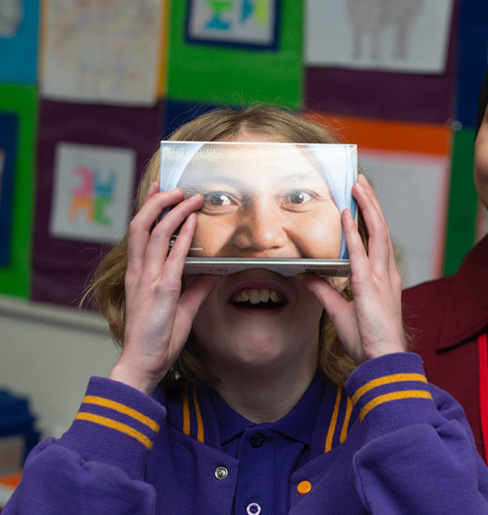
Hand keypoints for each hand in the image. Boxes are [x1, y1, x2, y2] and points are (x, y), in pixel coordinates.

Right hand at [109, 182, 218, 393]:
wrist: (144, 363)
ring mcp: (148, 281)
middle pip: (141, 225)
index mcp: (139, 275)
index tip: (159, 190)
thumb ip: (196, 288)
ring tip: (189, 197)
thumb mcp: (182, 308)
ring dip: (173, 212)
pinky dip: (182, 237)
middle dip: (157, 202)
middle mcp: (139, 273)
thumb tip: (213, 272)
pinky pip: (172, 257)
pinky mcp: (161, 292)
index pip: (139, 233)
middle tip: (175, 187)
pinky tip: (192, 222)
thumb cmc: (158, 339)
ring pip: (154, 234)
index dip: (148, 209)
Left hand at [302, 175, 406, 363]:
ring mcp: (380, 278)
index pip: (376, 240)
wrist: (381, 361)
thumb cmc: (368, 340)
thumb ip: (324, 292)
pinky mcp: (370, 287)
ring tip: (359, 186)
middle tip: (360, 182)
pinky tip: (347, 215)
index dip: (369, 218)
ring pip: (376, 234)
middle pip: (380, 229)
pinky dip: (354, 233)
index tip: (360, 199)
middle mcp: (385, 273)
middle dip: (370, 204)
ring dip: (367, 208)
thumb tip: (307, 275)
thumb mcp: (339, 311)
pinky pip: (361, 254)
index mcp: (381, 279)